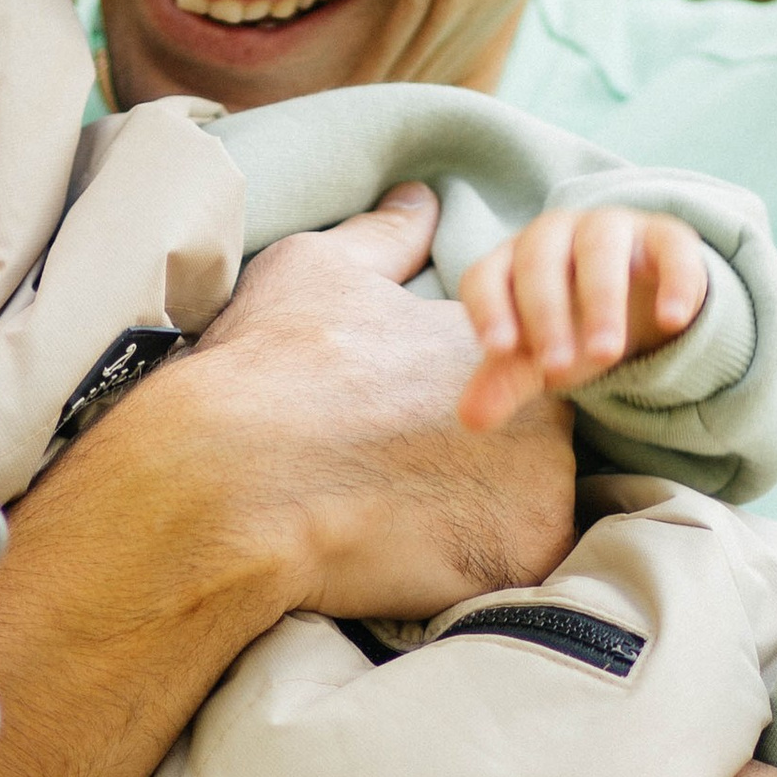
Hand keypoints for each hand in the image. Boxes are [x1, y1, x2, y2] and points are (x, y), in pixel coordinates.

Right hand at [183, 183, 579, 622]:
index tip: (397, 433)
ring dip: (476, 526)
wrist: (233, 483)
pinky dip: (468, 577)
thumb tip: (418, 199)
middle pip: (532, 453)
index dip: (451, 414)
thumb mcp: (320, 270)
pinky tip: (403, 558)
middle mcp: (543, 408)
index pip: (520, 376)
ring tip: (394, 520)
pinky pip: (512, 577)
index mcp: (508, 339)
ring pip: (526, 518)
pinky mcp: (522, 562)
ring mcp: (542, 490)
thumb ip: (386, 236)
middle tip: (395, 481)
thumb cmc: (271, 368)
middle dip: (479, 472)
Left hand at [458, 205, 711, 430]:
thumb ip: (505, 381)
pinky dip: (673, 282)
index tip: (500, 350)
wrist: (639, 299)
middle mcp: (555, 234)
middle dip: (546, 315)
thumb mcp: (537, 357)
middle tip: (559, 369)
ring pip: (600, 250)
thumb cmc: (571, 325)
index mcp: (512, 261)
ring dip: (601, 300)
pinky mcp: (665, 236)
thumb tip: (470, 421)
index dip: (489, 310)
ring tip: (607, 354)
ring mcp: (611, 228)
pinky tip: (672, 321)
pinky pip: (670, 249)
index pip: (486, 276)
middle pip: (539, 262)